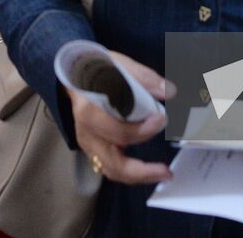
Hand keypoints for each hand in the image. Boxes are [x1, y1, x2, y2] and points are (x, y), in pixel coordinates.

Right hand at [69, 52, 171, 185]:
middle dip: (141, 170)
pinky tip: (149, 170)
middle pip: (112, 162)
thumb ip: (143, 78)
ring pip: (112, 171)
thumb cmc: (96, 70)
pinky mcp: (94, 150)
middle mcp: (87, 134)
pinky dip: (131, 173)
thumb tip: (169, 91)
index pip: (116, 130)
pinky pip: (112, 168)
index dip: (141, 130)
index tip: (163, 119)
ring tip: (162, 173)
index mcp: (89, 111)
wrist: (74, 75)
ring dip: (138, 176)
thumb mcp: (118, 65)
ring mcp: (89, 145)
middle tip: (166, 170)